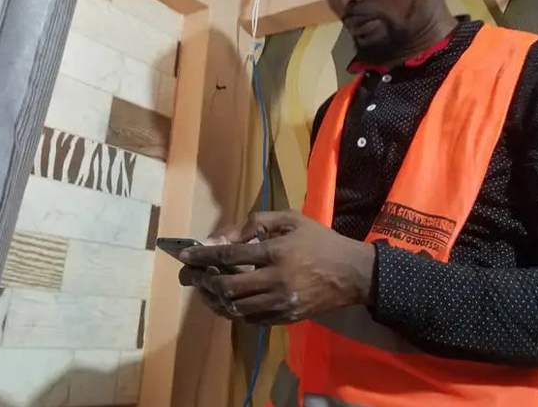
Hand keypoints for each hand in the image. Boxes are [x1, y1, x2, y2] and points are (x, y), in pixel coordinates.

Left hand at [179, 211, 375, 325]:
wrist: (351, 273)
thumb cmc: (320, 241)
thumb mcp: (292, 219)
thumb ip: (257, 223)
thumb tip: (226, 236)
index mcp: (276, 252)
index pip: (230, 255)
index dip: (204, 256)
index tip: (186, 256)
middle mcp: (275, 279)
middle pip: (228, 285)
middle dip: (204, 281)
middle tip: (191, 276)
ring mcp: (280, 302)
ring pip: (236, 307)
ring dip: (216, 299)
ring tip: (205, 290)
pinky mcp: (285, 317)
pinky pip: (251, 319)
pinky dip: (235, 311)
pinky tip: (228, 302)